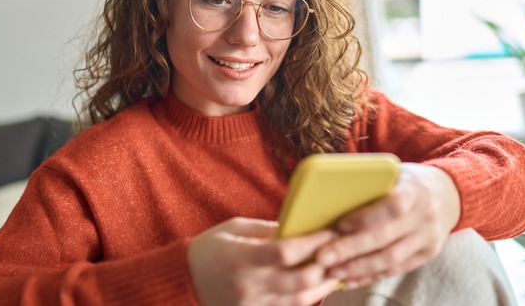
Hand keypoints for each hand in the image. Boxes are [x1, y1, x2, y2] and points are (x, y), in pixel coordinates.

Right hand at [187, 217, 342, 305]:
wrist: (183, 281)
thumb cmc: (209, 249)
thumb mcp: (234, 229)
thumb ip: (267, 230)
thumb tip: (300, 227)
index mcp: (241, 258)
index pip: (285, 252)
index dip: (312, 243)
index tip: (331, 231)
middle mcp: (248, 285)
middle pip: (300, 281)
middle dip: (325, 267)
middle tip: (341, 253)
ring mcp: (252, 305)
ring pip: (300, 300)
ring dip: (324, 286)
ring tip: (338, 271)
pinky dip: (307, 298)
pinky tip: (319, 286)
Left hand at [315, 163, 460, 288]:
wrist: (447, 193)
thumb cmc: (407, 180)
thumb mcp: (393, 172)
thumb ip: (370, 183)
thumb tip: (328, 195)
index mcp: (415, 190)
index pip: (392, 207)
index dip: (366, 218)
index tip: (339, 225)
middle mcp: (425, 216)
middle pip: (386, 239)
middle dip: (351, 250)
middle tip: (323, 257)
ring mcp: (429, 238)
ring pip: (391, 259)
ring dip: (358, 268)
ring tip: (332, 271)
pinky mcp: (427, 255)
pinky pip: (396, 270)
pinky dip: (371, 276)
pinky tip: (350, 279)